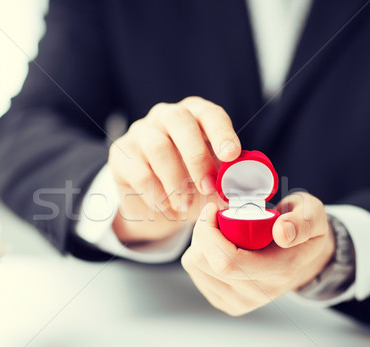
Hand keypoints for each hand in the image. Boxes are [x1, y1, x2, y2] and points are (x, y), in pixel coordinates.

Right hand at [109, 96, 241, 242]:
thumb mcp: (214, 177)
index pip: (210, 114)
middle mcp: (166, 115)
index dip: (221, 133)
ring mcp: (140, 131)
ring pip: (158, 148)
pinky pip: (140, 173)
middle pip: (180, 121)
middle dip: (197, 157)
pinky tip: (169, 210)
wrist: (155, 200)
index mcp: (195, 114)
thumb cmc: (192, 182)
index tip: (231, 155)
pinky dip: (158, 197)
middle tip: (208, 187)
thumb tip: (249, 189)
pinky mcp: (120, 153)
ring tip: (186, 206)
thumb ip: (230, 178)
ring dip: (176, 182)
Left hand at [181, 193, 334, 315]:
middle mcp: (259, 293)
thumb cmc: (301, 228)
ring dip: (199, 241)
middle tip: (215, 214)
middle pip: (206, 263)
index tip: (214, 208)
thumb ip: (303, 222)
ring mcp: (241, 302)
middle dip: (202, 232)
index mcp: (280, 271)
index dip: (210, 232)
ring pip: (196, 267)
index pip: (228, 261)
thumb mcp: (313, 215)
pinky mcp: (226, 303)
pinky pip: (196, 274)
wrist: (301, 257)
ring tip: (219, 230)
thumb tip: (282, 232)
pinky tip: (217, 245)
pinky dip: (200, 253)